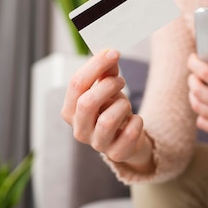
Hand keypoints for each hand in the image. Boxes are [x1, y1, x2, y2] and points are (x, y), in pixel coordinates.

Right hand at [61, 49, 151, 169]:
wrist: (127, 136)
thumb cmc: (111, 108)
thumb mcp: (107, 88)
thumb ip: (106, 71)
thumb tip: (108, 52)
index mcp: (70, 110)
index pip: (76, 84)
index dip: (95, 65)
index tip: (113, 53)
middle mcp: (79, 129)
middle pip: (86, 103)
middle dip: (108, 86)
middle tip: (121, 80)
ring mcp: (97, 144)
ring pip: (107, 121)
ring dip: (122, 105)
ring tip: (126, 104)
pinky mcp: (116, 154)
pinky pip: (129, 134)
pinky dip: (136, 122)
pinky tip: (135, 119)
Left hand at [187, 37, 207, 141]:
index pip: (207, 74)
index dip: (195, 64)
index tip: (193, 58)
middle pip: (198, 90)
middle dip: (192, 79)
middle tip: (194, 73)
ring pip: (197, 106)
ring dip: (193, 94)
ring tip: (197, 87)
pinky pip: (202, 122)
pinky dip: (200, 112)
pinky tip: (204, 104)